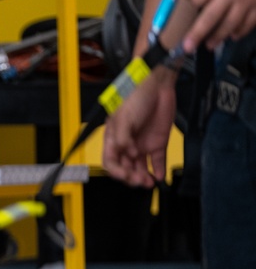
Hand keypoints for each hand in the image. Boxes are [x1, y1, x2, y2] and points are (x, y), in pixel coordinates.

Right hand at [101, 69, 177, 187]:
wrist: (156, 85)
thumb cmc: (134, 97)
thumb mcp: (123, 118)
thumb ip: (122, 139)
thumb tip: (129, 154)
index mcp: (113, 138)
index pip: (110, 161)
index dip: (116, 171)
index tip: (125, 175)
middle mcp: (126, 144)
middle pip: (125, 167)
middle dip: (131, 176)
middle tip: (139, 181)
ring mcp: (142, 144)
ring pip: (140, 167)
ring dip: (143, 176)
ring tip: (149, 182)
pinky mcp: (158, 142)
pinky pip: (157, 160)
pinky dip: (158, 170)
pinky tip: (159, 177)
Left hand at [183, 0, 255, 52]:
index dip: (194, 3)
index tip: (195, 4)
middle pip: (209, 18)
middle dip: (196, 34)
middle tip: (188, 47)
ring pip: (229, 25)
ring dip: (218, 37)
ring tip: (210, 45)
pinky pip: (249, 23)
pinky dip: (240, 31)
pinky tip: (234, 35)